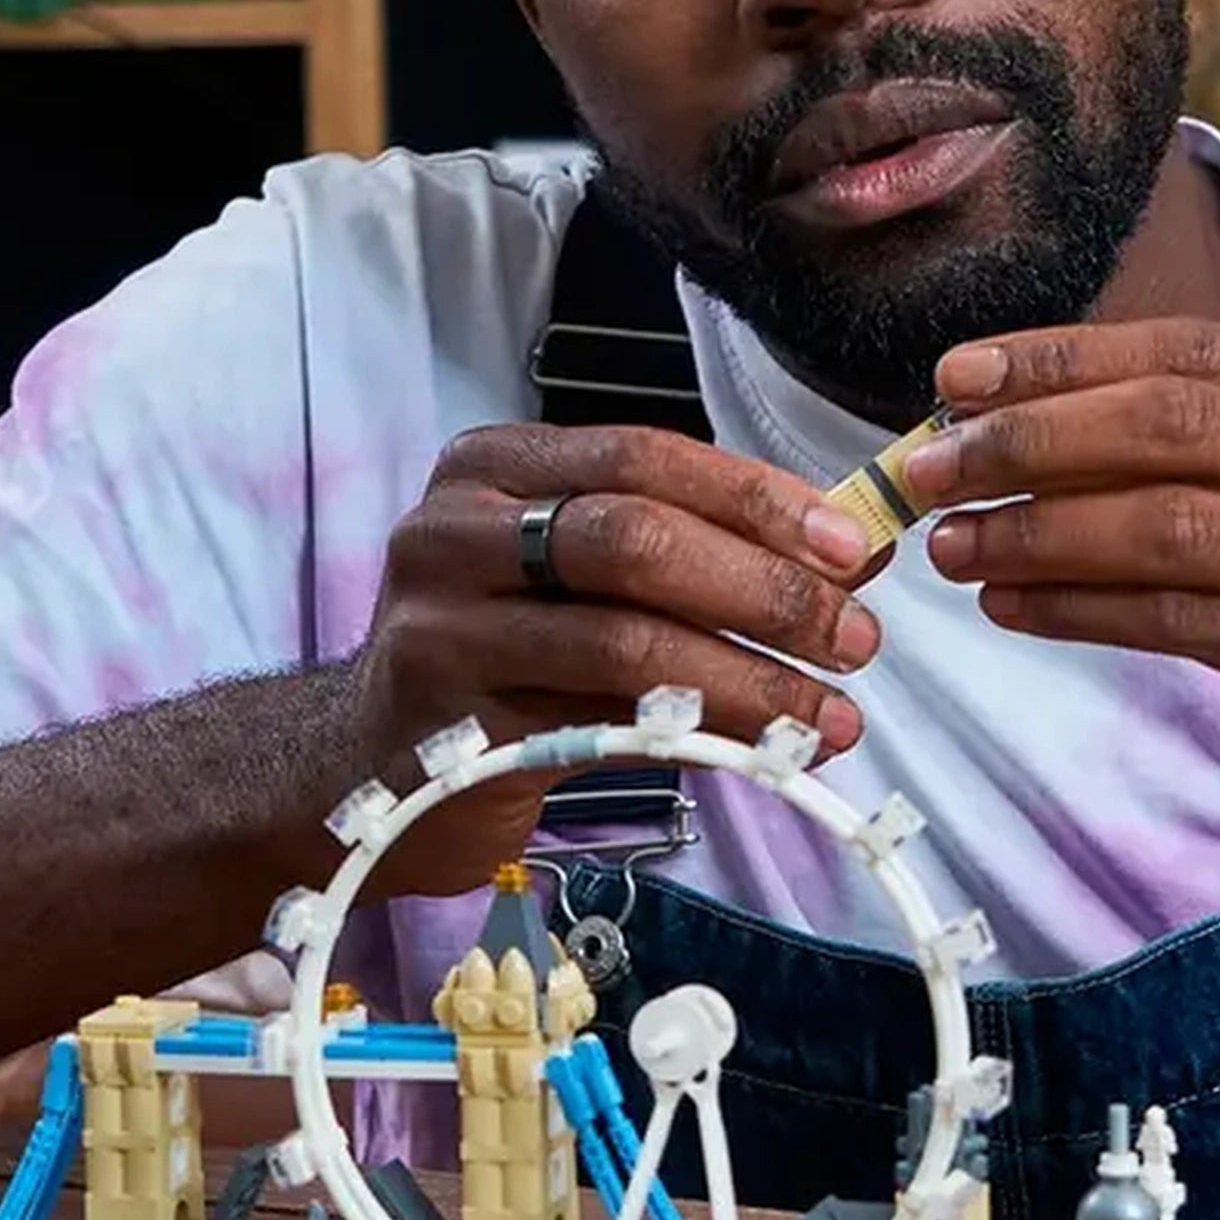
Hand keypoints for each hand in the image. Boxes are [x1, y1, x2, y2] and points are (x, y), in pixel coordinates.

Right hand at [343, 422, 877, 896]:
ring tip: (832, 717)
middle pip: (634, 536)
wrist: (362, 763)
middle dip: (764, 588)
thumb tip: (853, 553)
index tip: (855, 549)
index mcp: (494, 465)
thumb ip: (696, 551)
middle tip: (857, 639)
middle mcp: (456, 530)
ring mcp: (444, 628)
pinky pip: (602, 727)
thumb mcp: (580, 580)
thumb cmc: (499, 656)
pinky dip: (700, 739)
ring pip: (624, 640)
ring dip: (750, 679)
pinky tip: (765, 755)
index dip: (758, 499)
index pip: (644, 455)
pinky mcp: (454, 728)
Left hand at [904, 320, 1219, 910]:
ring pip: (1160, 523)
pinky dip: (1076, 607)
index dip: (1062, 359)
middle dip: (1028, 439)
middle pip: (1167, 423)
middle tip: (928, 464)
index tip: (957, 379)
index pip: (1194, 351)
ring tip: (951, 544)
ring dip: (1034, 531)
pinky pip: (1172, 618)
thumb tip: (1035, 417)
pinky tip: (1009, 605)